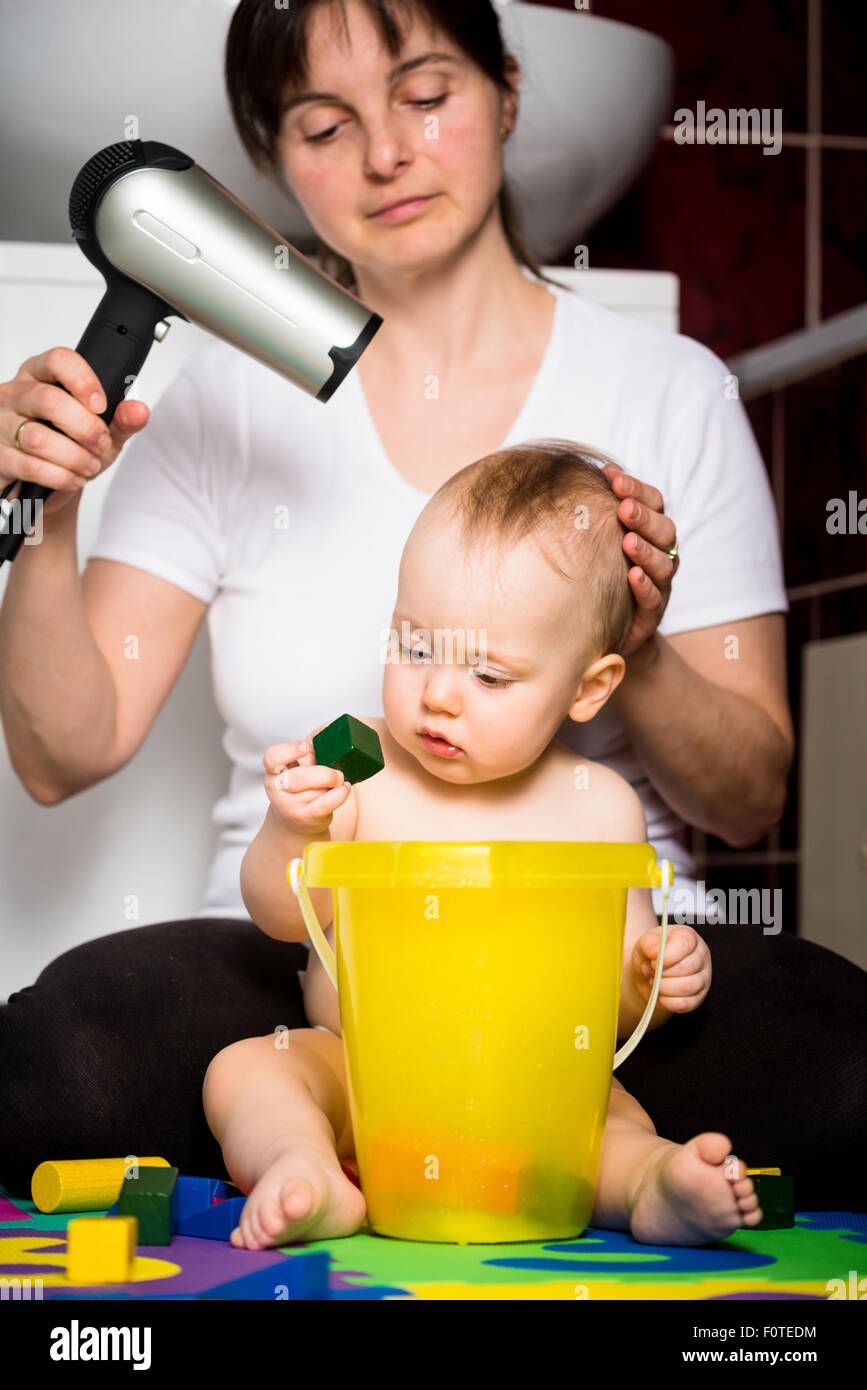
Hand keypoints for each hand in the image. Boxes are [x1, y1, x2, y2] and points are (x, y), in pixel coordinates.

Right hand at [0, 346, 148, 516]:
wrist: (52, 483)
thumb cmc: (73, 447)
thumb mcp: (104, 432)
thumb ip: (122, 420)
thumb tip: (138, 410)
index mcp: (41, 376)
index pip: (58, 360)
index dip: (83, 381)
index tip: (101, 405)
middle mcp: (16, 394)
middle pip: (48, 401)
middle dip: (85, 428)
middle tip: (99, 443)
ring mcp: (2, 423)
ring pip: (37, 438)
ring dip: (73, 457)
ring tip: (88, 465)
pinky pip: (29, 465)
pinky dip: (59, 476)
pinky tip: (73, 478)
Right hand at [263, 734, 351, 834]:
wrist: (296, 818)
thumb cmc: (301, 786)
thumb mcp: (300, 766)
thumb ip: (310, 749)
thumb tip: (329, 729)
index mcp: (274, 770)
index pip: (272, 758)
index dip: (288, 751)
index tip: (305, 748)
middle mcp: (277, 788)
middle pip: (298, 778)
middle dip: (323, 774)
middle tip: (337, 773)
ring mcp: (288, 805)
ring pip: (314, 791)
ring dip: (332, 784)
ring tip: (340, 781)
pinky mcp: (304, 818)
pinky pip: (324, 805)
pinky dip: (339, 795)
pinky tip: (344, 789)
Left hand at [601, 462, 678, 658]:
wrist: (602, 628)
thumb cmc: (597, 575)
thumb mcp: (593, 542)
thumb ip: (591, 515)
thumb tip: (564, 479)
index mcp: (650, 532)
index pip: (654, 502)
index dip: (637, 488)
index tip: (611, 476)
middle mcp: (661, 555)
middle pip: (665, 530)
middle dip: (644, 517)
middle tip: (623, 508)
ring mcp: (659, 585)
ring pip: (664, 564)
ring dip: (646, 550)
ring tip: (628, 541)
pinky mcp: (652, 614)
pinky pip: (655, 599)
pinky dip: (645, 586)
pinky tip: (633, 576)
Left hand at [630, 925, 710, 1015]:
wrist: (647, 975)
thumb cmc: (649, 955)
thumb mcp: (644, 944)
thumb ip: (649, 943)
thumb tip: (655, 952)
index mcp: (689, 937)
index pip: (685, 944)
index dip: (666, 955)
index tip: (653, 961)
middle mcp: (701, 956)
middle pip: (686, 967)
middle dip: (662, 973)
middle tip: (652, 971)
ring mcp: (703, 978)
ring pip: (687, 987)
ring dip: (664, 987)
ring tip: (655, 982)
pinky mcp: (699, 997)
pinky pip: (685, 1004)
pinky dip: (668, 1001)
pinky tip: (661, 994)